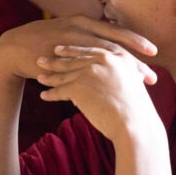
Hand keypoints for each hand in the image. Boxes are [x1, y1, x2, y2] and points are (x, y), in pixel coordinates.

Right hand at [0, 15, 156, 83]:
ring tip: (137, 87)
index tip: (154, 52)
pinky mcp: (58, 60)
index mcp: (81, 21)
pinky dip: (99, 82)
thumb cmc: (42, 41)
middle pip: (113, 45)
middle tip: (153, 76)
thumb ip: (85, 36)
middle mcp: (76, 29)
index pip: (114, 30)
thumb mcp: (65, 32)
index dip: (135, 41)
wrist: (12, 48)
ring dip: (121, 74)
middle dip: (135, 62)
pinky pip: (83, 72)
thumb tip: (108, 44)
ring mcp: (66, 45)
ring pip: (102, 60)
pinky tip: (110, 92)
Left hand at [36, 41, 159, 141]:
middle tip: (40, 60)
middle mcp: (104, 60)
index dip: (71, 50)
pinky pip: (60, 90)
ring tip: (39, 78)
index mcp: (118, 56)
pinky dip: (51, 93)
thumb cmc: (136, 109)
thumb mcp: (131, 81)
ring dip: (50, 77)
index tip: (58, 49)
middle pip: (74, 60)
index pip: (89, 50)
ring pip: (65, 74)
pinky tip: (44, 95)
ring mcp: (90, 72)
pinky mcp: (79, 87)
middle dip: (55, 61)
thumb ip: (117, 71)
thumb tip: (102, 70)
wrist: (136, 126)